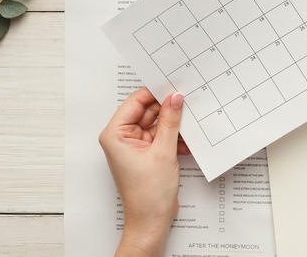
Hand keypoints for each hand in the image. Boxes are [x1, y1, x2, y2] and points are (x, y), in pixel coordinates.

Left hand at [99, 87, 188, 256]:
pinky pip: (163, 137)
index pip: (136, 102)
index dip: (155, 93)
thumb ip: (171, 122)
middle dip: (168, 109)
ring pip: (158, 124)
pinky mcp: (148, 154)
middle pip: (148, 111)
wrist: (151, 221)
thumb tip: (175, 99)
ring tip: (191, 125)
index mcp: (116, 134)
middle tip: (189, 102)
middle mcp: (123, 138)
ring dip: (175, 126)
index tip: (174, 86)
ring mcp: (136, 146)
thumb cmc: (147, 194)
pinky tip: (188, 141)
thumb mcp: (163, 152)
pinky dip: (176, 138)